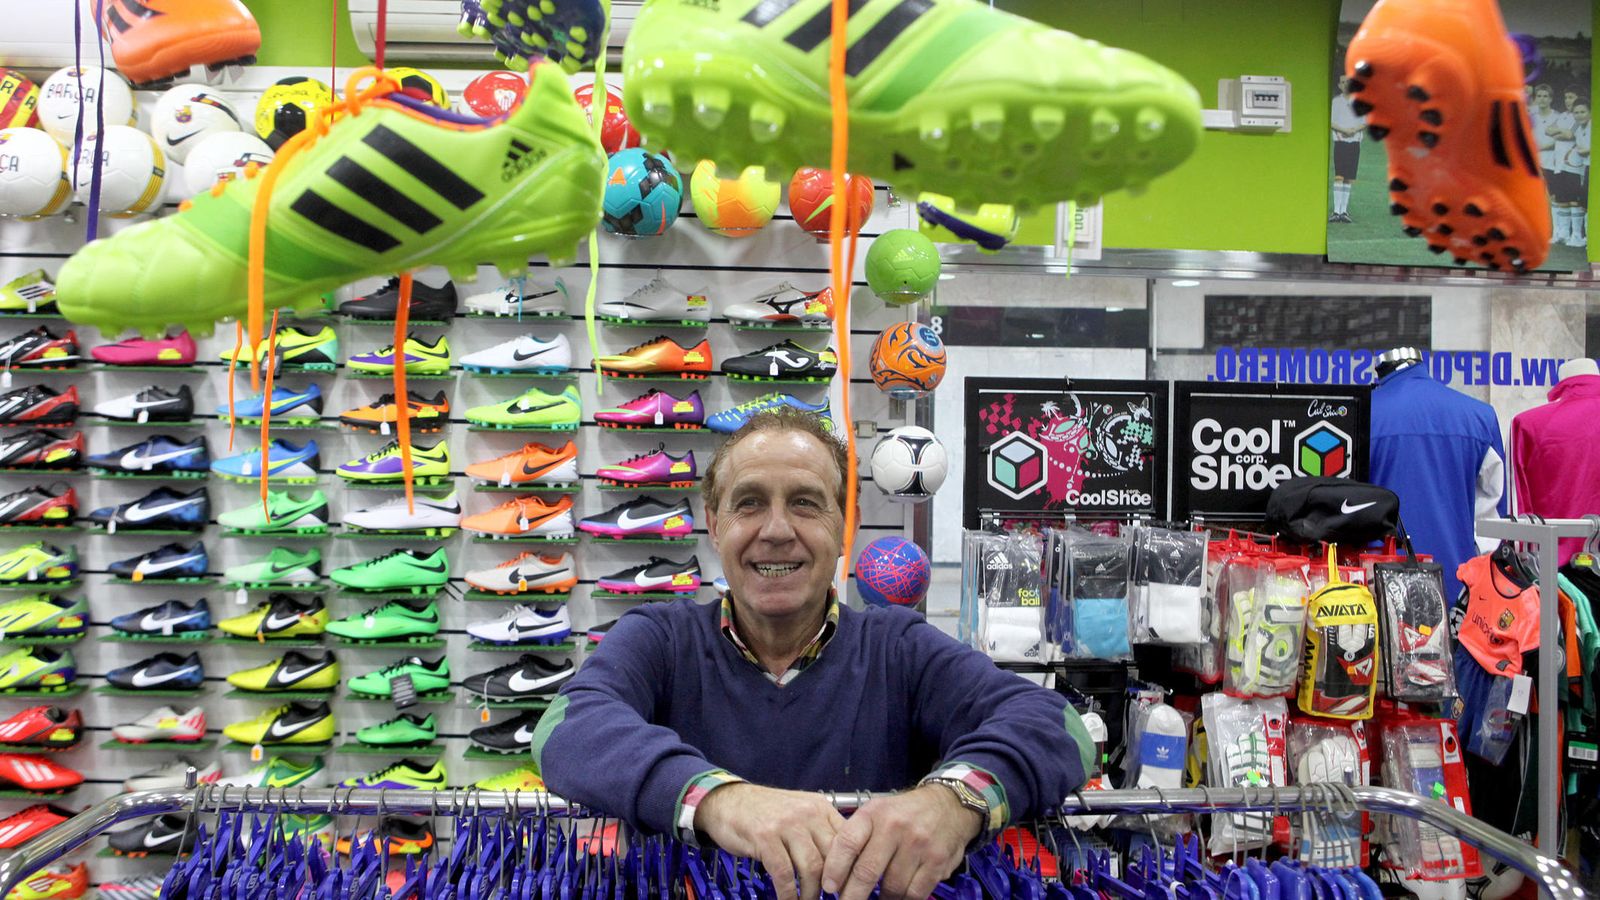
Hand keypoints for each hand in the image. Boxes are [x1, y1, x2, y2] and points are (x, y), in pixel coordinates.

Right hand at [694, 783, 843, 899]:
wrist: (727, 800)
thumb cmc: (765, 812)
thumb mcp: (799, 813)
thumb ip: (820, 832)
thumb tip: (843, 863)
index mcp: (821, 808)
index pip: (848, 840)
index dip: (850, 869)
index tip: (848, 888)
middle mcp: (807, 813)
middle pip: (832, 857)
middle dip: (832, 886)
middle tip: (829, 899)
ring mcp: (786, 824)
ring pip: (811, 868)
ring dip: (810, 893)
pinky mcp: (764, 837)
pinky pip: (784, 874)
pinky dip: (788, 894)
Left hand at [821, 785, 983, 899]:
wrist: (949, 805)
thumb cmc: (904, 814)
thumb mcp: (877, 813)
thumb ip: (857, 838)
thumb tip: (835, 875)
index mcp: (874, 813)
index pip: (848, 842)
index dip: (835, 868)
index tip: (829, 887)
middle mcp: (895, 826)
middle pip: (867, 871)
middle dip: (853, 896)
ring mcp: (918, 844)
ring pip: (892, 888)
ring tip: (877, 899)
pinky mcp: (937, 861)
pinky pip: (914, 893)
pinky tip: (898, 897)